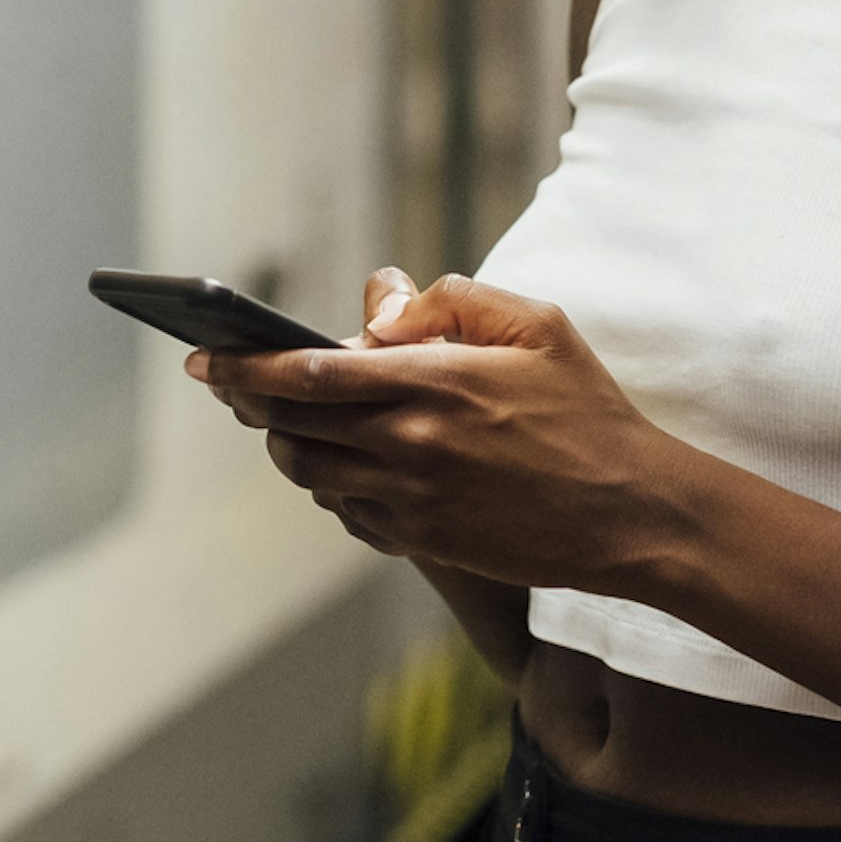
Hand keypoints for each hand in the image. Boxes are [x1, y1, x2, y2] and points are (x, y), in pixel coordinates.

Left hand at [184, 268, 698, 591]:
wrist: (632, 514)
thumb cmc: (588, 410)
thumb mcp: (536, 325)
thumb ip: (450, 300)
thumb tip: (376, 310)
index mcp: (433, 381)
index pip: (306, 372)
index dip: (245, 366)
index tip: (208, 358)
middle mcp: (410, 444)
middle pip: (291, 425)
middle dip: (249, 403)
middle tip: (231, 385)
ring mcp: (412, 500)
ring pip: (310, 472)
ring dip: (286, 444)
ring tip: (286, 421)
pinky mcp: (422, 540)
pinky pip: (347, 512)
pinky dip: (330, 485)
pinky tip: (344, 464)